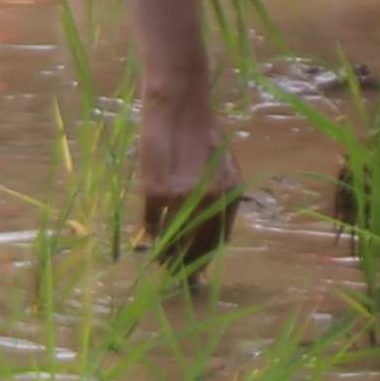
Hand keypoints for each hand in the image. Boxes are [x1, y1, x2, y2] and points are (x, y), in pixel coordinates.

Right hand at [136, 96, 235, 268]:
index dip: (204, 258)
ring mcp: (181, 197)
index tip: (195, 269)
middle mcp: (209, 200)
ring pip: (171, 237)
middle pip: (195, 246)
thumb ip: (219, 196)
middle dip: (185, 264)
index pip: (217, 240)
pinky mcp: (155, 190)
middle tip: (175, 274)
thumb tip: (210, 229)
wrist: (178, 106)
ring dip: (165, 251)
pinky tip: (148, 233)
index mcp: (230, 195)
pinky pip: (150, 221)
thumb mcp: (222, 166)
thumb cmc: (202, 131)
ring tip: (160, 258)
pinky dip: (149, 230)